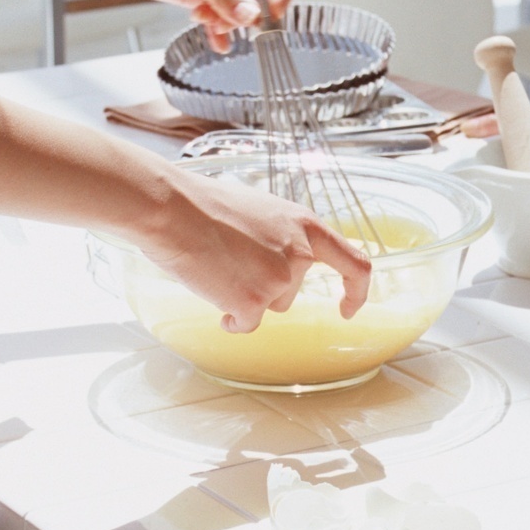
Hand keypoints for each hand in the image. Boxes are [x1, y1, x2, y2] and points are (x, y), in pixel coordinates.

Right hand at [138, 166, 372, 332]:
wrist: (172, 208)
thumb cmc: (204, 205)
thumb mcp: (261, 211)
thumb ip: (283, 236)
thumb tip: (282, 260)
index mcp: (306, 225)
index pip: (354, 262)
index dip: (356, 290)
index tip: (347, 308)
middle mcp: (301, 253)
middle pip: (293, 291)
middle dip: (264, 287)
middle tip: (230, 261)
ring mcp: (280, 279)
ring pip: (269, 306)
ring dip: (245, 296)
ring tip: (218, 265)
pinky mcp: (255, 302)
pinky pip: (247, 324)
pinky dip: (231, 318)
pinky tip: (211, 289)